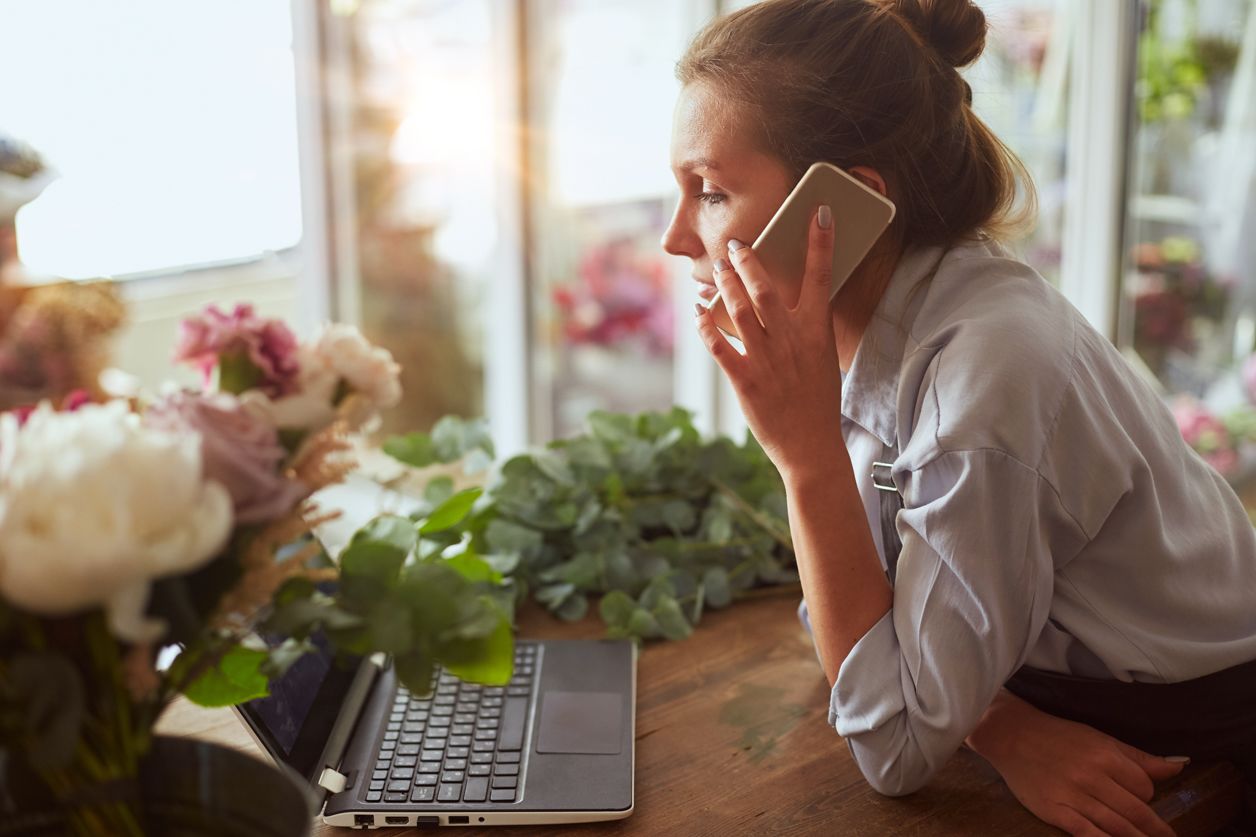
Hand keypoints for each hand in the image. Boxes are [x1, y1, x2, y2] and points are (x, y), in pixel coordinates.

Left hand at [694, 207, 840, 478]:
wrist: (811, 445)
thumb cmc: (817, 400)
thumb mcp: (822, 358)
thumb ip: (806, 326)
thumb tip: (790, 296)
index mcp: (816, 333)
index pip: (821, 278)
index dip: (819, 243)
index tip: (817, 213)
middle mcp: (791, 342)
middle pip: (766, 289)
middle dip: (749, 261)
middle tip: (736, 244)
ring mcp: (766, 360)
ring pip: (739, 311)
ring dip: (725, 285)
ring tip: (718, 268)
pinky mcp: (744, 380)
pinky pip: (718, 345)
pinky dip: (706, 324)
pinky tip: (700, 310)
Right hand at [967, 690, 1186, 836]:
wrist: (1009, 735)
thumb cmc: (1058, 736)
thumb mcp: (1099, 738)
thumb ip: (1139, 757)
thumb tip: (1181, 766)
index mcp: (1105, 755)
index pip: (1144, 787)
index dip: (1148, 796)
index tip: (1143, 800)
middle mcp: (1091, 776)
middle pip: (1135, 811)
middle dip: (1154, 829)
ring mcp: (1072, 796)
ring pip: (1116, 827)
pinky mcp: (1054, 811)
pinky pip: (1087, 834)